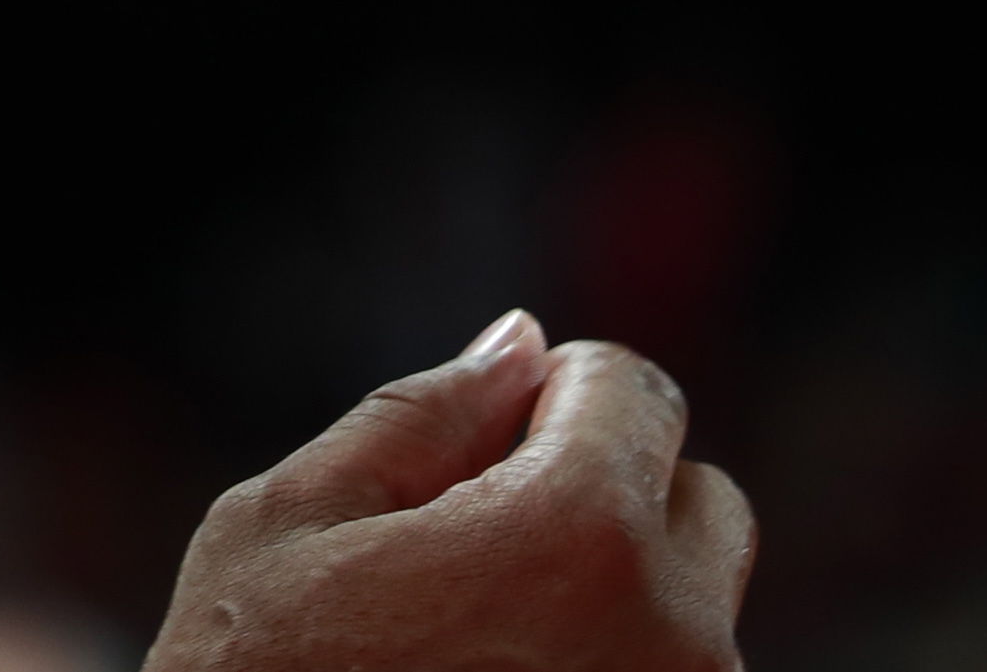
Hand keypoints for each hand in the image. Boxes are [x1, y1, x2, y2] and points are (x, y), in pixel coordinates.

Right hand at [144, 313, 753, 671]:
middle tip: (481, 561)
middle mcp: (676, 638)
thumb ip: (420, 417)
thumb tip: (521, 347)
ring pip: (694, 615)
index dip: (548, 400)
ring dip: (615, 608)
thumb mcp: (286, 524)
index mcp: (579, 533)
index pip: (635, 389)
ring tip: (479, 659)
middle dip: (610, 500)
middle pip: (700, 500)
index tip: (479, 456)